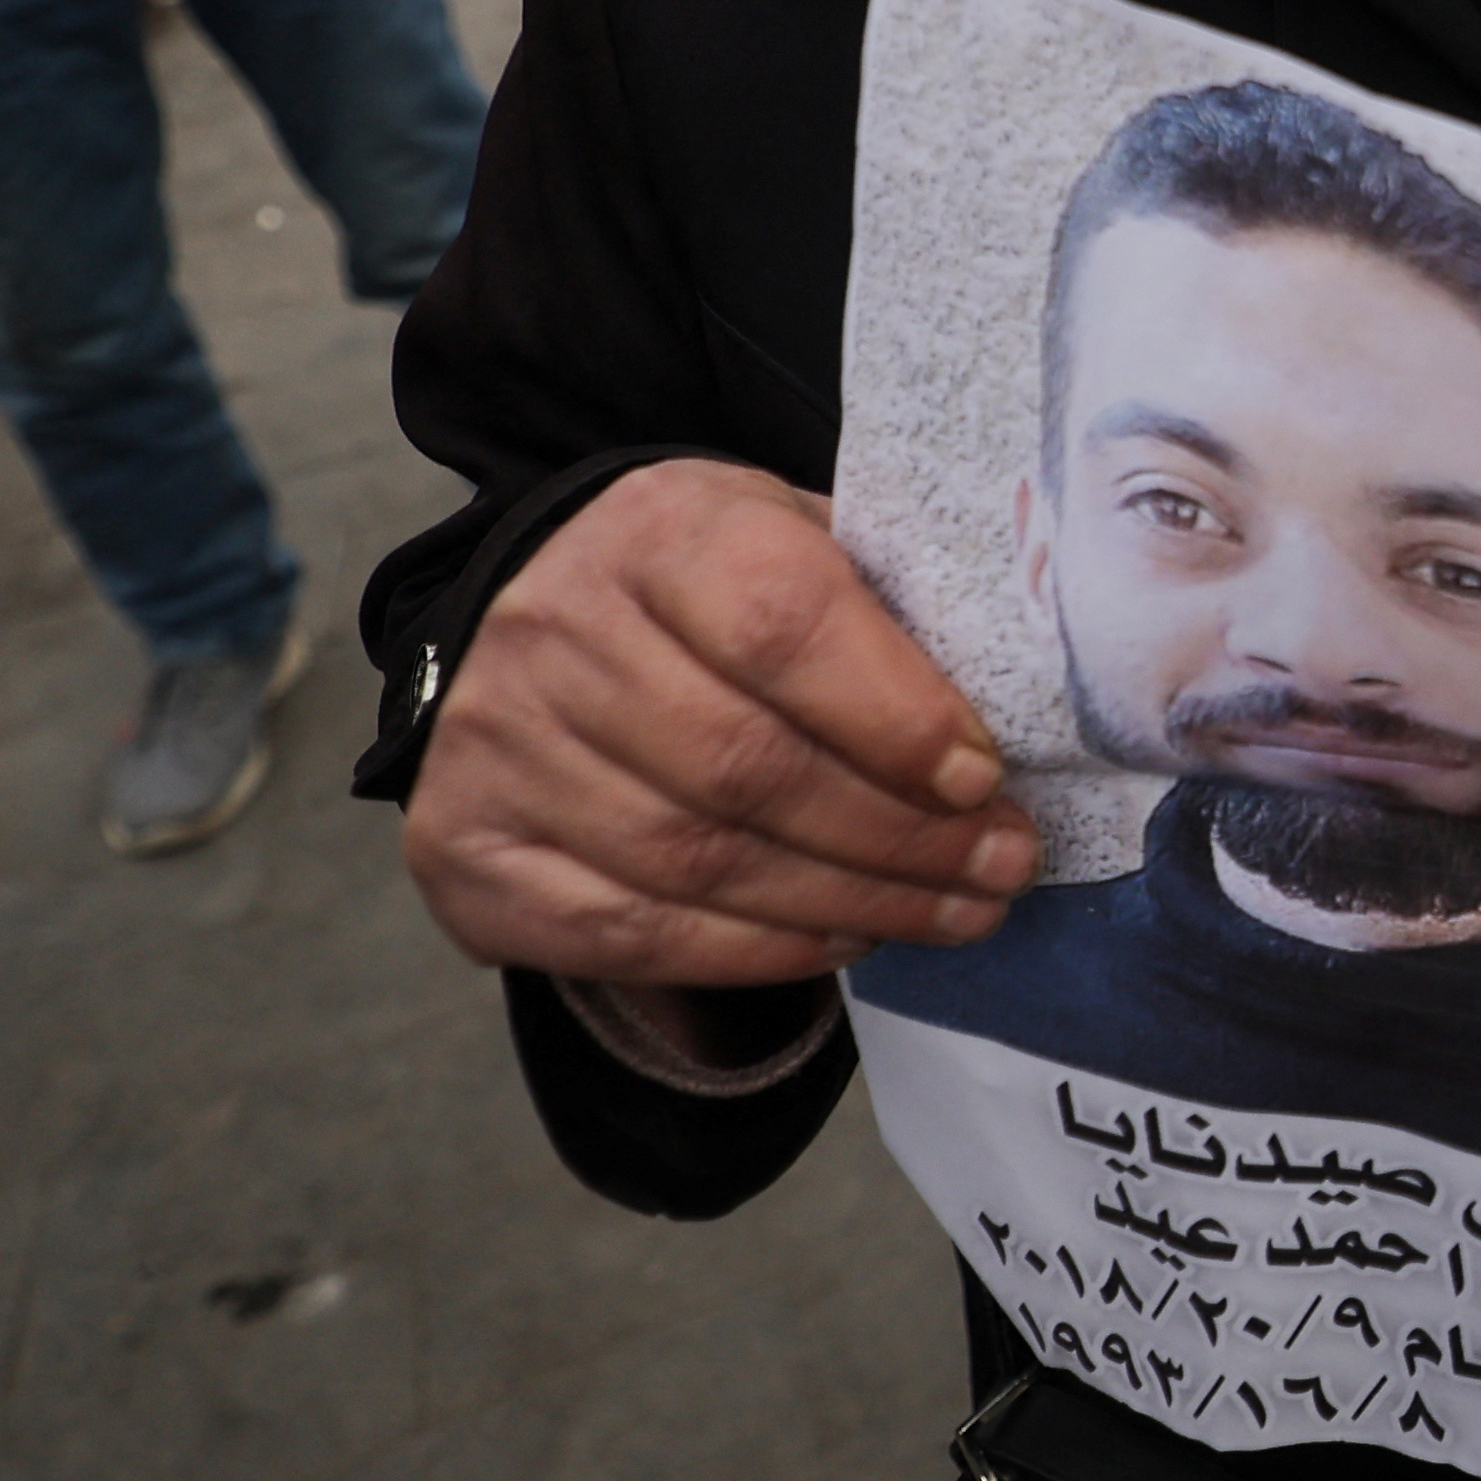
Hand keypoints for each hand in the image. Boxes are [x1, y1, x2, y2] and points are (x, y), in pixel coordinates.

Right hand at [399, 459, 1038, 989]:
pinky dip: (753, 952)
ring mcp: (492, 745)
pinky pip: (626, 932)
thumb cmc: (709, 586)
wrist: (536, 617)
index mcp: (654, 528)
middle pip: (744, 765)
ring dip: (847, 904)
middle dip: (898, 836)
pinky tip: (842, 937)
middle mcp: (551, 628)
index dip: (894, 714)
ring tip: (952, 912)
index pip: (781, 623)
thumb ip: (888, 610)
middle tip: (1002, 869)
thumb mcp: (795, 541)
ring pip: (693, 862)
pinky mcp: (463, 852)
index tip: (984, 777)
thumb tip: (1016, 718)